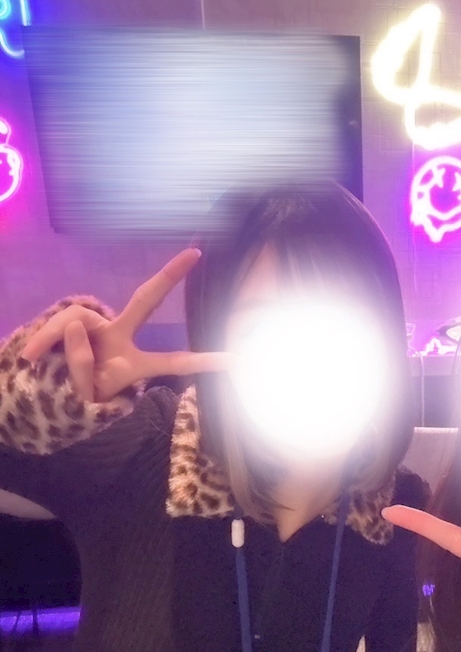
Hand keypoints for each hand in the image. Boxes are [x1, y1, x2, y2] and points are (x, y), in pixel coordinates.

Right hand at [20, 249, 227, 402]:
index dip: (203, 362)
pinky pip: (61, 322)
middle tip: (196, 252)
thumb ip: (82, 366)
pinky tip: (31, 356)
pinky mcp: (73, 322)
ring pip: (79, 319)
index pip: (174, 362)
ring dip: (54, 341)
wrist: (44, 396)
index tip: (239, 360)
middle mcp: (121, 338)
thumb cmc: (72, 399)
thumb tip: (74, 326)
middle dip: (169, 276)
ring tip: (36, 361)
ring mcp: (98, 327)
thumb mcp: (83, 394)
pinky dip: (44, 339)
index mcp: (134, 364)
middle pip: (145, 301)